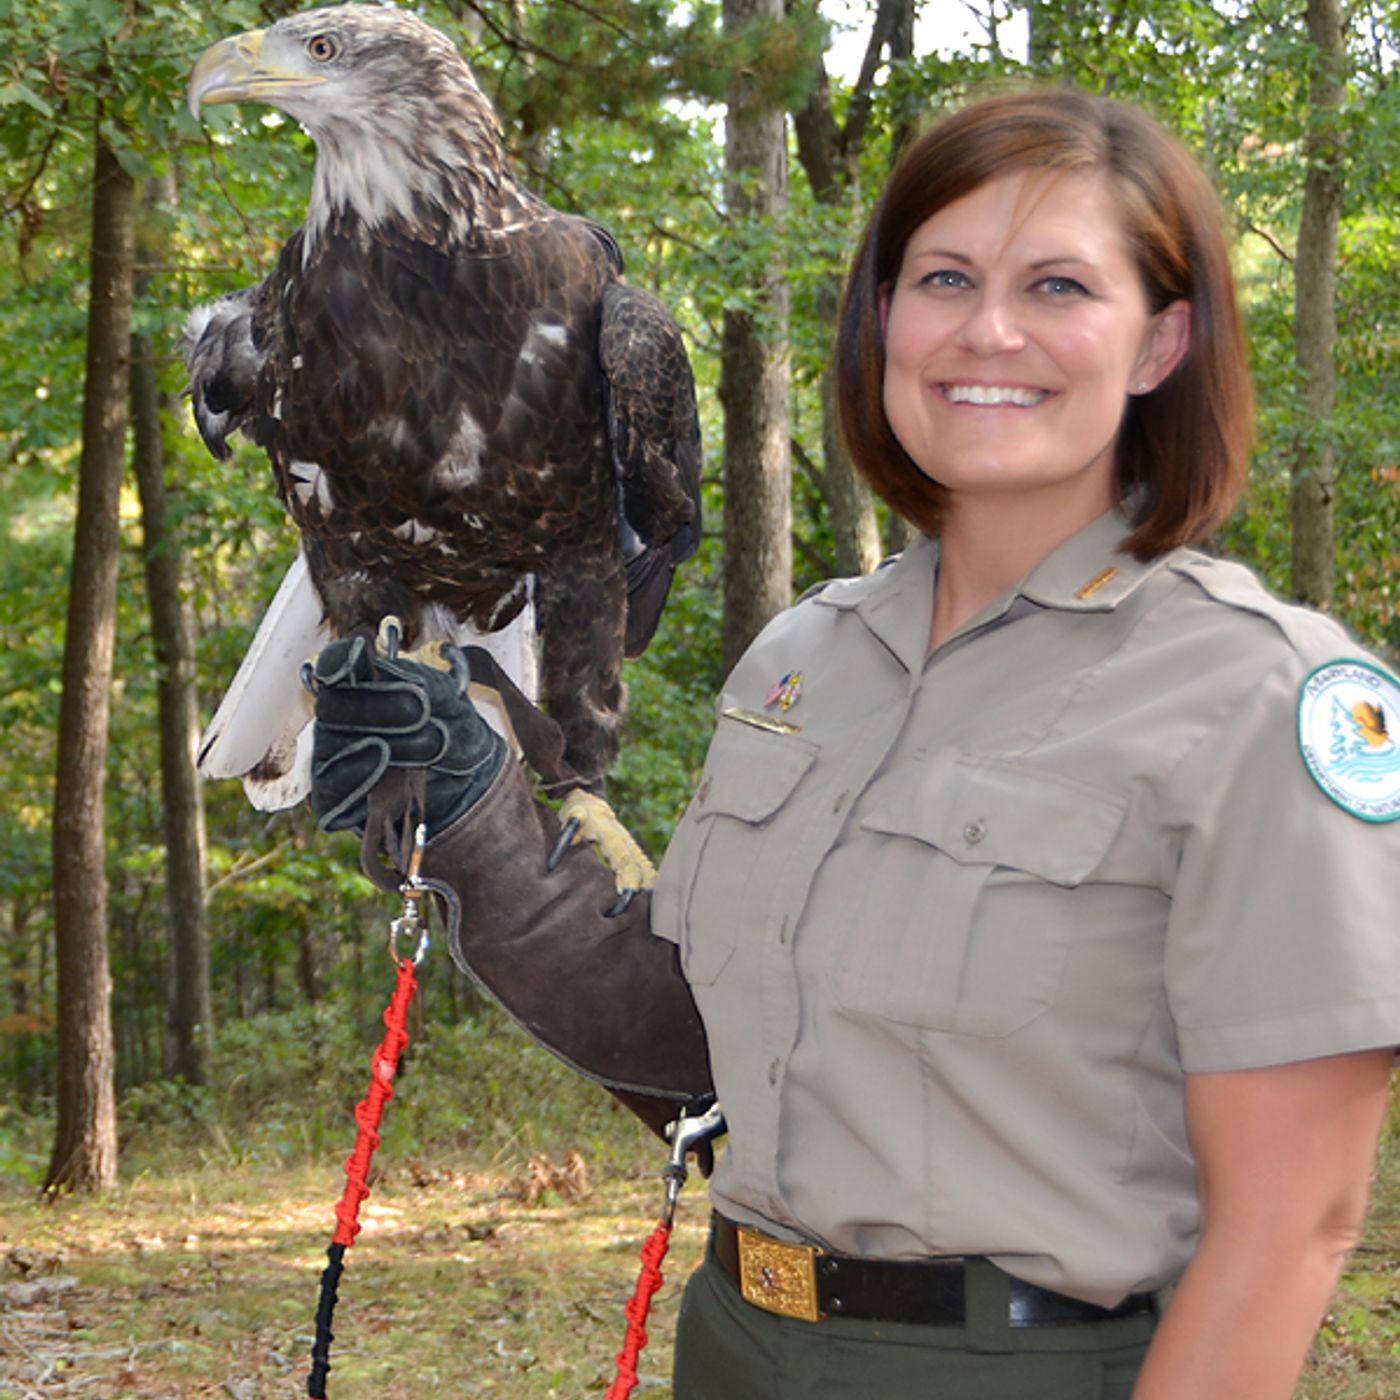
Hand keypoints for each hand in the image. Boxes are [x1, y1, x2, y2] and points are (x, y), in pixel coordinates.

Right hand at [308, 636, 504, 835]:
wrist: (470, 782)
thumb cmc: (452, 729)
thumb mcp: (447, 697)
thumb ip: (420, 680)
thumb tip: (389, 677)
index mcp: (359, 686)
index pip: (334, 666)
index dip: (339, 661)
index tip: (358, 655)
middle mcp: (338, 720)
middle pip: (331, 707)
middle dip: (376, 706)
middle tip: (421, 712)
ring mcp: (332, 758)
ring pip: (334, 746)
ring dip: (387, 742)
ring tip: (431, 746)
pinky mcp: (334, 799)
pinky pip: (331, 789)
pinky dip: (357, 775)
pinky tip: (382, 760)